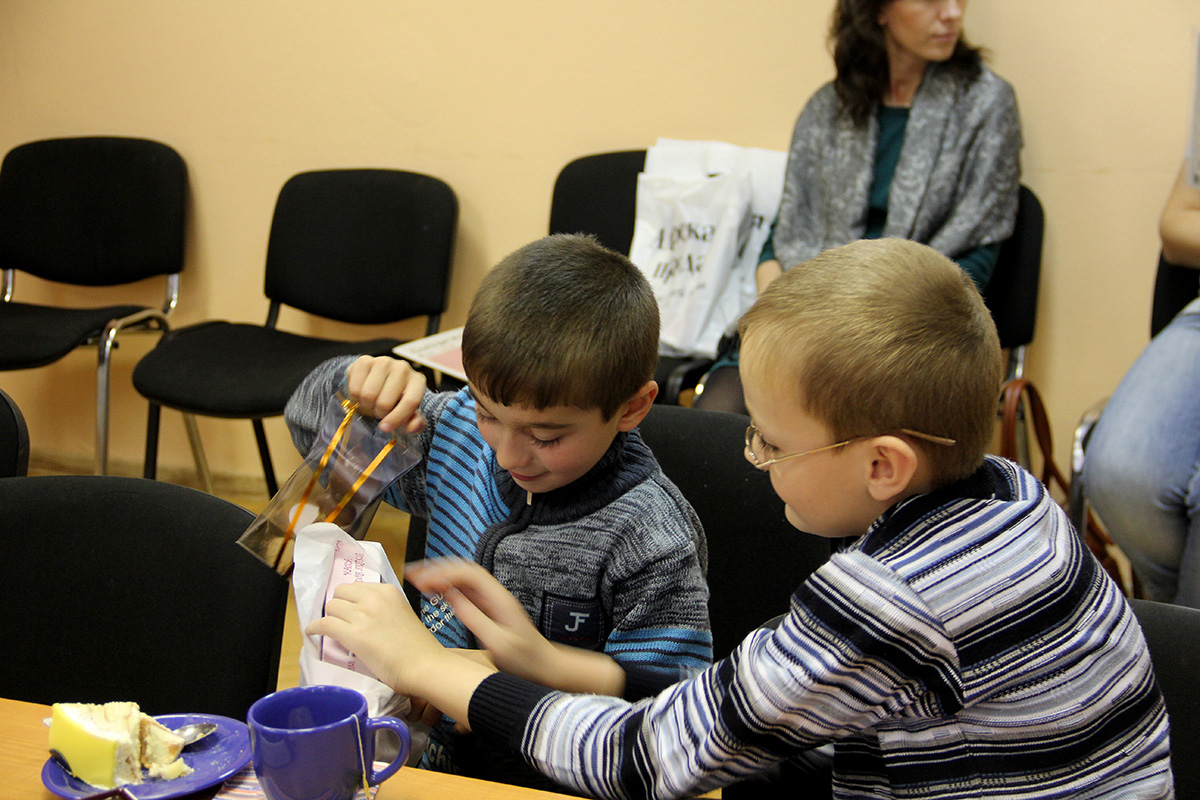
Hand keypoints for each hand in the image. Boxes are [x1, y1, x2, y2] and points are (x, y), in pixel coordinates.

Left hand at [307, 581, 497, 728]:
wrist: (424, 665)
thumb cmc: (418, 648)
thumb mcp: (402, 615)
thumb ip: (383, 610)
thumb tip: (363, 617)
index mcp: (388, 591)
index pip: (356, 586)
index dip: (350, 599)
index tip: (348, 609)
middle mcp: (374, 598)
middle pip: (340, 592)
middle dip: (338, 605)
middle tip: (340, 620)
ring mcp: (363, 615)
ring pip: (331, 606)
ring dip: (329, 617)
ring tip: (330, 629)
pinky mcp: (353, 634)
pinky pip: (323, 624)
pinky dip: (314, 628)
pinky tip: (313, 633)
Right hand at [344, 356, 426, 434]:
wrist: (378, 380)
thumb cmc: (395, 399)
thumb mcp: (408, 413)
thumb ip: (414, 423)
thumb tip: (412, 427)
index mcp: (418, 381)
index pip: (410, 402)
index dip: (397, 418)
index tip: (385, 428)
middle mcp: (403, 368)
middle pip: (385, 402)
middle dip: (379, 413)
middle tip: (379, 411)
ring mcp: (383, 362)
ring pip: (368, 395)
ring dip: (366, 406)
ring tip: (371, 403)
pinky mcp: (364, 360)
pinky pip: (355, 388)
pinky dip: (355, 397)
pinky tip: (361, 394)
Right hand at [407, 560, 625, 695]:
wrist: (545, 669)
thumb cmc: (524, 661)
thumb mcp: (496, 642)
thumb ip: (473, 617)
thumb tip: (449, 595)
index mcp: (498, 599)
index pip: (467, 573)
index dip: (442, 572)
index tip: (420, 581)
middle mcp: (496, 594)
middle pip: (463, 569)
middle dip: (437, 568)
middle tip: (411, 574)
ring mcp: (493, 600)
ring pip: (463, 577)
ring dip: (440, 575)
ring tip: (417, 579)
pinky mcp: (489, 609)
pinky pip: (466, 590)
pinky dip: (447, 587)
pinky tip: (433, 592)